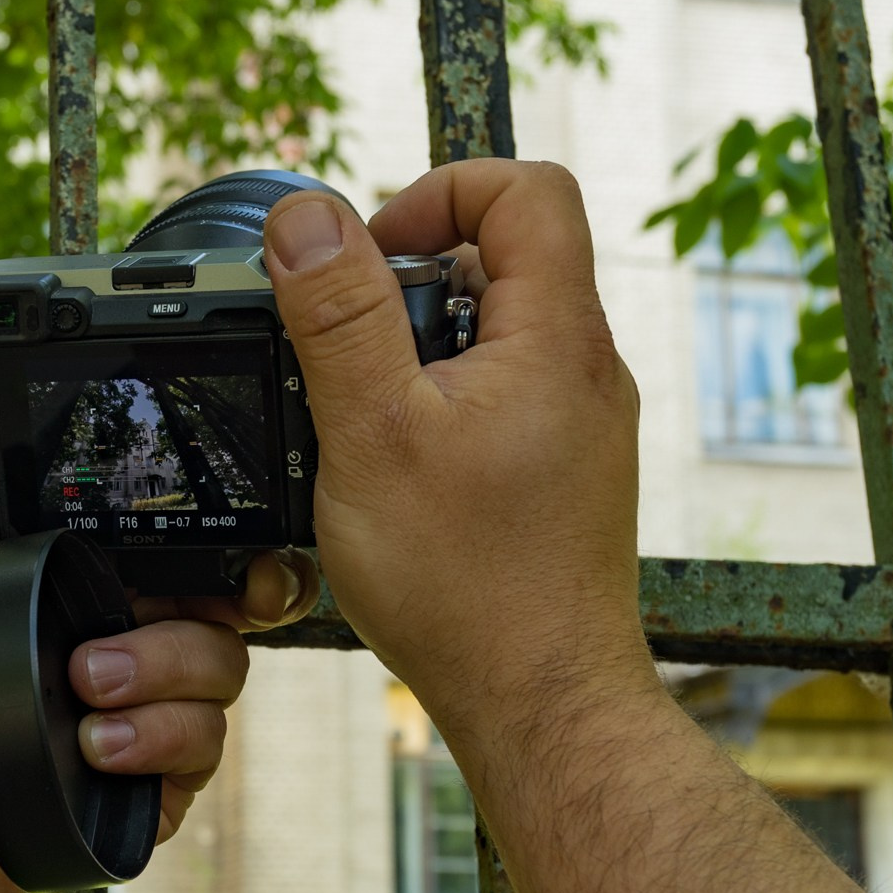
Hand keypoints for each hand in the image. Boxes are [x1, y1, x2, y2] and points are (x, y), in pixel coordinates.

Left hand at [0, 347, 317, 892]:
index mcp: (103, 565)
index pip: (198, 528)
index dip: (228, 526)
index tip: (226, 537)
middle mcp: (140, 625)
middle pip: (238, 594)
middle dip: (204, 610)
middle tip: (141, 623)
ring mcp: (158, 700)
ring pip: (226, 669)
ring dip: (156, 677)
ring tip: (82, 688)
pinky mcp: (164, 771)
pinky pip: (207, 744)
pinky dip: (154, 739)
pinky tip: (96, 742)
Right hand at [259, 162, 661, 762]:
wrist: (541, 703)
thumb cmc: (467, 585)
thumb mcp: (372, 433)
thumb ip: (339, 317)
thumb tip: (307, 217)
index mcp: (558, 338)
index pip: (527, 190)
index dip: (441, 192)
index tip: (371, 252)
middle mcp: (586, 370)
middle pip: (506, 258)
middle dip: (410, 281)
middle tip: (348, 348)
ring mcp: (579, 424)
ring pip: (496, 334)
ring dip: (418, 351)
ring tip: (366, 420)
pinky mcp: (561, 473)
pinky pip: (498, 397)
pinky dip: (437, 407)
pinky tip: (394, 472)